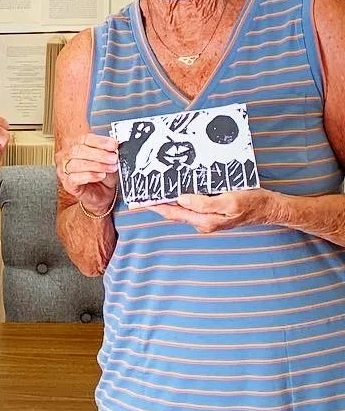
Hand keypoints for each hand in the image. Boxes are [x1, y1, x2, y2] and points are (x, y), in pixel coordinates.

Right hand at [57, 134, 119, 216]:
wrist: (102, 194)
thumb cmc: (103, 176)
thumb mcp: (108, 160)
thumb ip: (108, 151)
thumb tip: (114, 146)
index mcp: (75, 146)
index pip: (84, 139)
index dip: (100, 141)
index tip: (113, 145)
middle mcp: (66, 157)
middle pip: (78, 150)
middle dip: (99, 154)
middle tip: (113, 158)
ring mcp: (64, 170)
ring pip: (76, 164)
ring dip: (97, 165)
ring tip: (110, 168)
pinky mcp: (67, 184)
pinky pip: (75, 178)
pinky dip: (90, 176)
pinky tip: (100, 176)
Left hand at [151, 188, 274, 233]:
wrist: (270, 208)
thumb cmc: (253, 203)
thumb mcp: (231, 201)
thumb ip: (205, 203)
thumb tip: (182, 199)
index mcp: (205, 221)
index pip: (173, 213)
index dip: (155, 206)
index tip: (140, 199)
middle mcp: (203, 222)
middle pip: (174, 211)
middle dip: (158, 202)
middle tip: (142, 191)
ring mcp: (208, 217)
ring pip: (182, 208)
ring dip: (168, 199)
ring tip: (153, 189)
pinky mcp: (212, 211)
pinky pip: (192, 204)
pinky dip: (181, 197)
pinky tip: (176, 188)